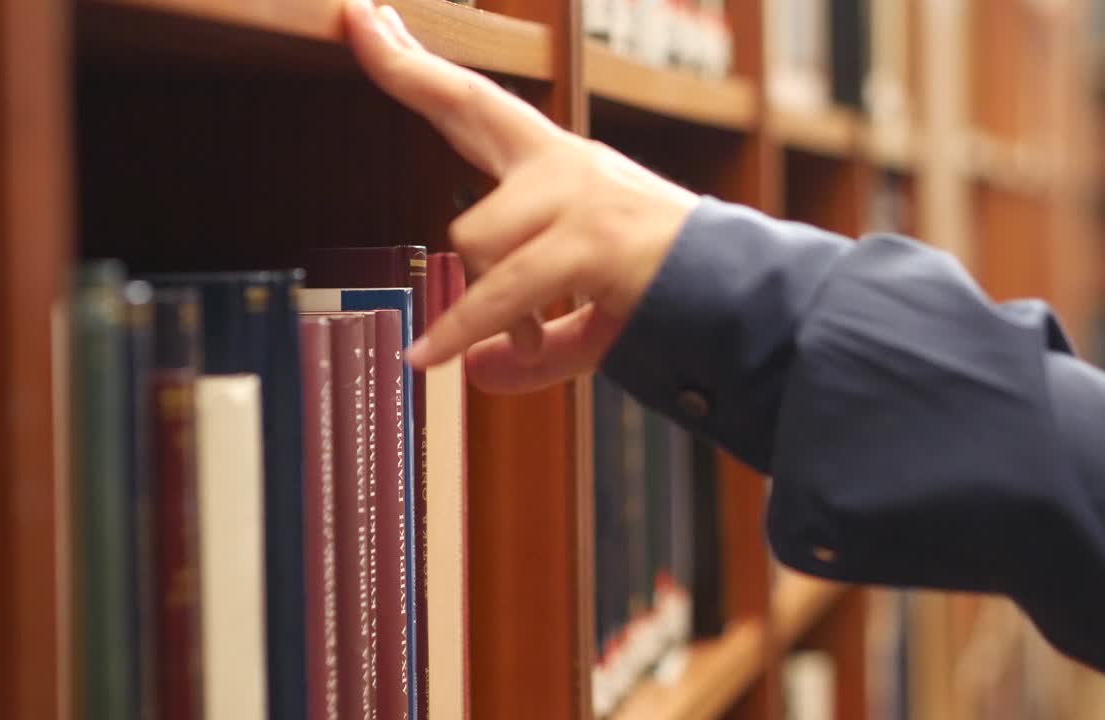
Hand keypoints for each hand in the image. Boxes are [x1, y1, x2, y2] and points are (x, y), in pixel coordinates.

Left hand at [343, 0, 697, 392]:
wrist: (747, 305)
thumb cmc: (664, 297)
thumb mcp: (587, 324)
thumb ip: (529, 343)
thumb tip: (476, 370)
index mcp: (560, 170)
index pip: (477, 107)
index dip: (420, 67)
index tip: (369, 20)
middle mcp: (567, 165)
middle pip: (469, 104)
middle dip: (405, 65)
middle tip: (357, 19)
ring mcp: (580, 194)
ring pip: (476, 237)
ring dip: (484, 302)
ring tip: (532, 340)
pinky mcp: (592, 238)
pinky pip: (502, 290)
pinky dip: (463, 329)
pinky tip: (429, 355)